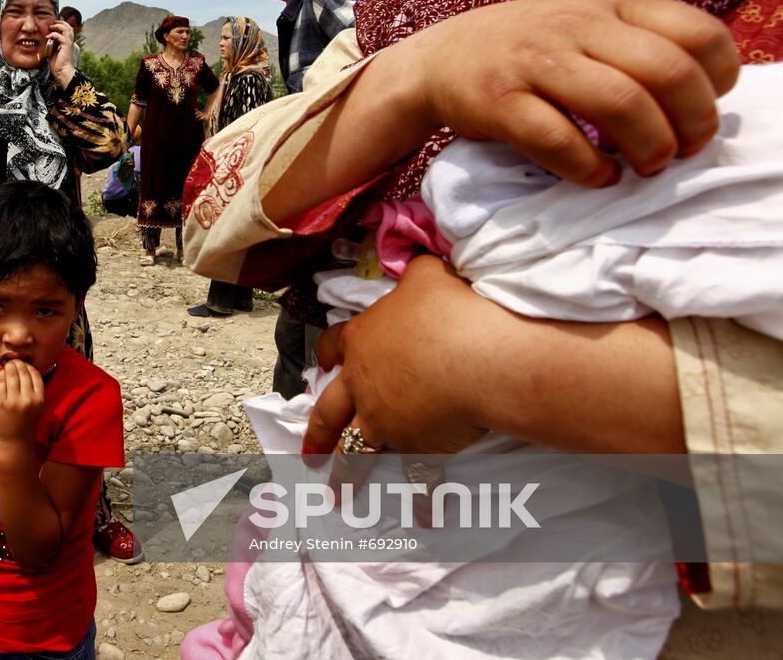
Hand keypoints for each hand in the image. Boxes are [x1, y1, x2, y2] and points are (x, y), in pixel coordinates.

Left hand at [0, 359, 45, 443]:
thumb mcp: (36, 406)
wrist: (15, 441)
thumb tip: (25, 368)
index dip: (29, 367)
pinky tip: (0, 374)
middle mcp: (28, 399)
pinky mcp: (0, 403)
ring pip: (11, 376)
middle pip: (23, 373)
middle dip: (18, 364)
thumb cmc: (26, 422)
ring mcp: (13, 401)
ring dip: (8, 368)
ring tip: (7, 365)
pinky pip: (0, 383)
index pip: (36, 375)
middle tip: (14, 361)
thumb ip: (33, 390)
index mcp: (39, 399)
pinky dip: (0, 376)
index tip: (25, 364)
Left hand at [46, 20, 75, 88]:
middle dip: (61, 22)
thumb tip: (48, 39)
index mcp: (67, 43)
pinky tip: (48, 36)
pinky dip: (54, 34)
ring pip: (67, 29)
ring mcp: (69, 44)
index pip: (67, 30)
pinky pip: (61, 36)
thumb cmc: (58, 65)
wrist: (62, 72)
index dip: (62, 24)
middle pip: (69, 27)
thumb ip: (52, 44)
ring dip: (58, 26)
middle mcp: (69, 42)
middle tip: (53, 22)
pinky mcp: (66, 47)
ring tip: (51, 26)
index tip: (53, 23)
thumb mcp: (53, 52)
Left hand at [304, 257, 492, 479]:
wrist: (476, 359)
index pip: (335, 346)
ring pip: (357, 452)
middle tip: (307, 455)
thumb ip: (416, 274)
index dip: (328, 354)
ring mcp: (386, 421)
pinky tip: (424, 516)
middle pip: (330, 412)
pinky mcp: (417, 448)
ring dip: (346, 475)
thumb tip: (418, 266)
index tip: (322, 364)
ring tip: (337, 496)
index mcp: (363, 342)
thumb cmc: (449, 311)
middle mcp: (365, 386)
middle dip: (318, 434)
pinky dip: (421, 498)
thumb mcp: (428, 276)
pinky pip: (416, 478)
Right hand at [399, 0, 737, 186]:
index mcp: (611, 5)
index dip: (717, 80)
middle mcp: (577, 26)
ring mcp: (536, 62)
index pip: (698, 33)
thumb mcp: (587, 22)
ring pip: (621, 105)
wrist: (439, 58)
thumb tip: (705, 93)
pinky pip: (559, 141)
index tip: (703, 108)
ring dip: (648, 148)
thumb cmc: (527, 47)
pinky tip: (597, 176)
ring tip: (644, 167)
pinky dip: (590, 169)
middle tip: (680, 150)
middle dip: (690, 124)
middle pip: (668, 73)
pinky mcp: (500, 102)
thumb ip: (640, 42)